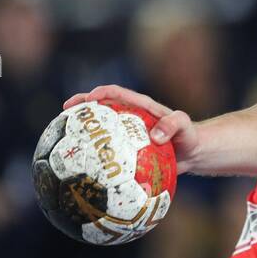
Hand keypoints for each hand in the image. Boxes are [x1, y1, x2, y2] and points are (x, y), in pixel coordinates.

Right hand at [62, 84, 198, 172]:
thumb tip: (155, 136)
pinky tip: (82, 165)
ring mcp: (126, 134)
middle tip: (65, 110)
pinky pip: (108, 149)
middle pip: (102, 106)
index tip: (89, 100)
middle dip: (82, 104)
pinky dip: (95, 153)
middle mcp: (130, 118)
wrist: (193, 153)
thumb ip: (174, 126)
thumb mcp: (186, 128)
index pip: (118, 93)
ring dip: (83, 128)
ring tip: (64, 134)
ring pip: (101, 128)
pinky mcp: (126, 149)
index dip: (102, 93)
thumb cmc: (189, 136)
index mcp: (141, 107)